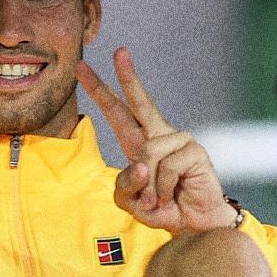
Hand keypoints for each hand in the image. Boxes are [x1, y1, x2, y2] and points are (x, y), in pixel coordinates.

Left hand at [76, 47, 232, 235]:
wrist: (194, 224)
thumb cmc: (163, 209)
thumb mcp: (131, 203)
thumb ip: (124, 186)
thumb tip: (140, 164)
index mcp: (140, 143)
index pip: (118, 113)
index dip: (100, 92)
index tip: (82, 69)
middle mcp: (159, 136)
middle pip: (140, 102)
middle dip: (128, 77)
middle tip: (119, 52)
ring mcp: (178, 140)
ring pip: (146, 154)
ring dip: (148, 185)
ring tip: (158, 198)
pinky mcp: (193, 151)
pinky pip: (165, 168)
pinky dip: (163, 189)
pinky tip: (172, 195)